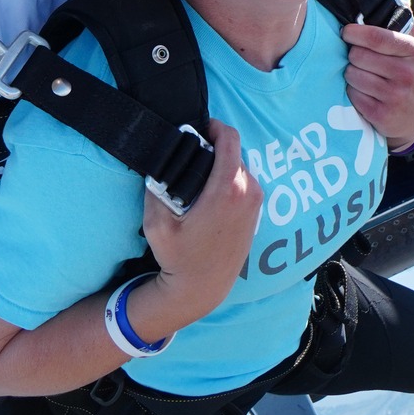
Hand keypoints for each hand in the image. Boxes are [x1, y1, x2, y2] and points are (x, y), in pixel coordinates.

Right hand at [140, 120, 260, 329]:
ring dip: (221, 166)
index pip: (230, 138)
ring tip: (198, 180)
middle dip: (214, 149)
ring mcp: (256, 203)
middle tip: (191, 158)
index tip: (198, 128)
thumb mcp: (157, 223)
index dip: (214, 126)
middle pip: (234, 151)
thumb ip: (155, 188)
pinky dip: (229, 181)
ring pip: (240, 166)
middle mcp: (249, 192)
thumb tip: (158, 163)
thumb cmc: (180, 257)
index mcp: (228, 189)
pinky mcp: (257, 213)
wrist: (203, 288)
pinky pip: (245, 182)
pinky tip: (209, 196)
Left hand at [341, 20, 413, 149]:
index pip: (376, 37)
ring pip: (352, 75)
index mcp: (413, 51)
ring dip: (352, 74)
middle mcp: (406, 74)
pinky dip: (353, 92)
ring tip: (364, 76)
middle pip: (358, 56)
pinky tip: (366, 92)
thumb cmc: (410, 73)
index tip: (346, 32)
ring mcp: (395, 96)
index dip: (355, 32)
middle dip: (353, 55)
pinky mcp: (382, 115)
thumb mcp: (413, 47)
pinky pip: (352, 95)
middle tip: (360, 59)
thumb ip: (403, 23)